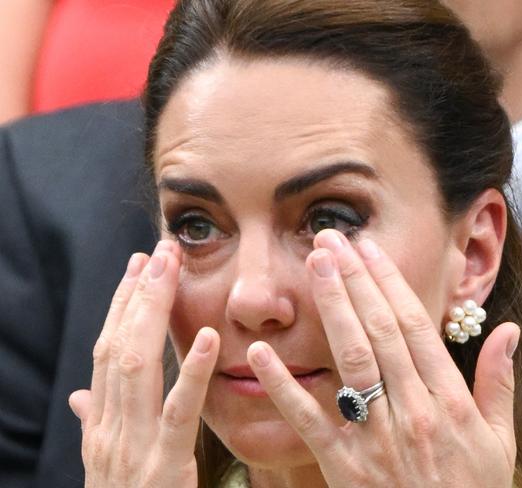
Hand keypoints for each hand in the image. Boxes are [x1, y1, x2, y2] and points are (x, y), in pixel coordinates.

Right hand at [68, 241, 219, 487]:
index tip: (136, 268)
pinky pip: (178, 414)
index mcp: (100, 427)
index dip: (120, 307)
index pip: (106, 352)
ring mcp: (131, 448)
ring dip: (152, 314)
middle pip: (118, 347)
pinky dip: (190, 373)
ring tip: (171, 271)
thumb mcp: (106, 464)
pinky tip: (208, 338)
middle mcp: (108, 430)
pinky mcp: (163, 468)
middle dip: (137, 296)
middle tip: (159, 251)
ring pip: (137, 368)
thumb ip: (94, 425)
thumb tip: (79, 394)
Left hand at [247, 229, 519, 486]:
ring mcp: (377, 436)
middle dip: (354, 279)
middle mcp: (413, 410)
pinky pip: (310, 420)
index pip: (414, 326)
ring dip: (332, 306)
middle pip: (380, 330)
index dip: (389, 282)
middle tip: (330, 239)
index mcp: (448, 401)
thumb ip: (499, 383)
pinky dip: (283, 385)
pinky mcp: (344, 464)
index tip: (368, 248)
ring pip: (352, 358)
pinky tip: (260, 352)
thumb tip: (506, 332)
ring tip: (313, 264)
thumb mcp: (499, 442)